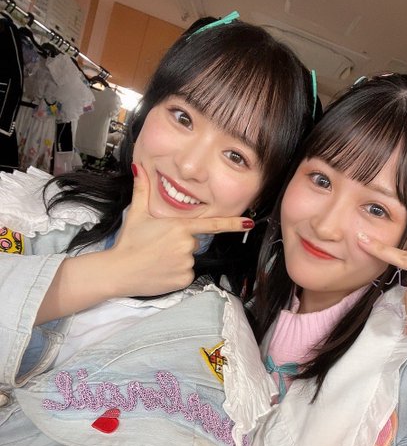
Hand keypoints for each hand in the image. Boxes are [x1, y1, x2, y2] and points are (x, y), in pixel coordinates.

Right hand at [35, 164, 252, 324]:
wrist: (119, 271)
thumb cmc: (129, 242)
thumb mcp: (137, 213)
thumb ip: (142, 190)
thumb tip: (138, 167)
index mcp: (179, 227)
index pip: (212, 225)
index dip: (232, 224)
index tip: (248, 224)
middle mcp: (187, 245)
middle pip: (193, 242)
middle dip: (179, 243)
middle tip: (158, 246)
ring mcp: (187, 263)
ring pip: (189, 258)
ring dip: (177, 258)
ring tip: (157, 259)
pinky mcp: (184, 279)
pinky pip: (186, 274)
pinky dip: (176, 273)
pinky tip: (160, 271)